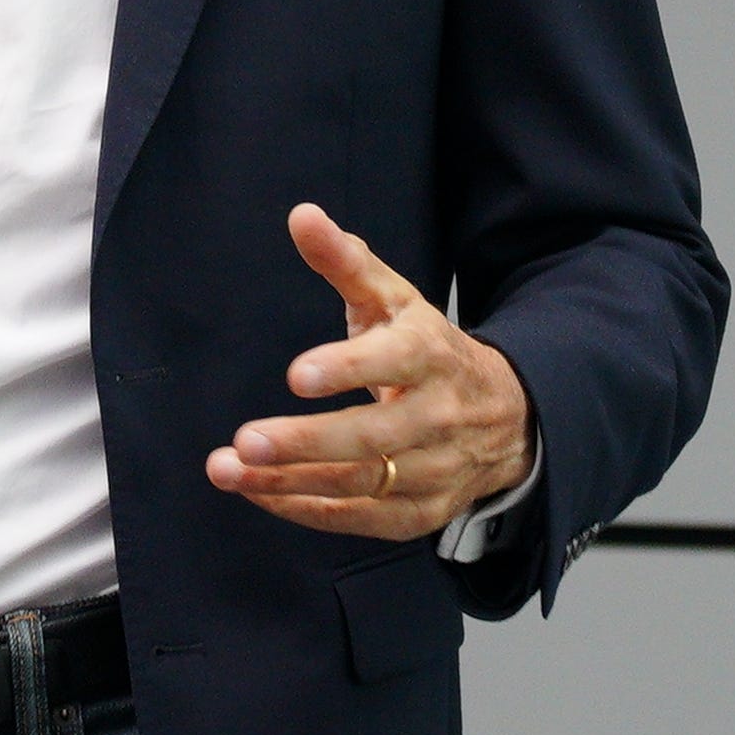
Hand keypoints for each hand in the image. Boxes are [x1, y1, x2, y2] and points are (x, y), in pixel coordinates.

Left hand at [204, 204, 532, 540]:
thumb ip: (344, 260)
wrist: (506, 416)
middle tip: (246, 440)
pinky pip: (359, 519)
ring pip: (361, 483)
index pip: (395, 361)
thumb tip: (301, 215)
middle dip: (307, 441)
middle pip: (373, 437)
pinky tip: (257, 494)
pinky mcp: (419, 512)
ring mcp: (432, 470)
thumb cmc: (427, 348)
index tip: (296, 375)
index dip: (347, 369)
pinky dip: (305, 509)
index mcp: (430, 353)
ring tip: (229, 470)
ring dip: (290, 481)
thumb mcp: (394, 299)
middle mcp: (437, 416)